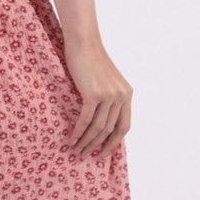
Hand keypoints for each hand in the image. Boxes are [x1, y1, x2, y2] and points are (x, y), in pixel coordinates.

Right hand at [62, 33, 131, 157]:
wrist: (83, 43)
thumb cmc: (90, 60)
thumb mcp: (106, 81)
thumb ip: (108, 99)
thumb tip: (100, 123)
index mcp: (127, 94)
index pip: (124, 126)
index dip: (114, 143)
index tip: (103, 154)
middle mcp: (121, 96)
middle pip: (109, 130)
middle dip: (97, 146)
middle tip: (85, 156)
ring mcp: (109, 95)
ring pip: (98, 127)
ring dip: (86, 142)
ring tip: (76, 151)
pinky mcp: (94, 93)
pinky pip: (86, 119)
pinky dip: (78, 132)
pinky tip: (71, 139)